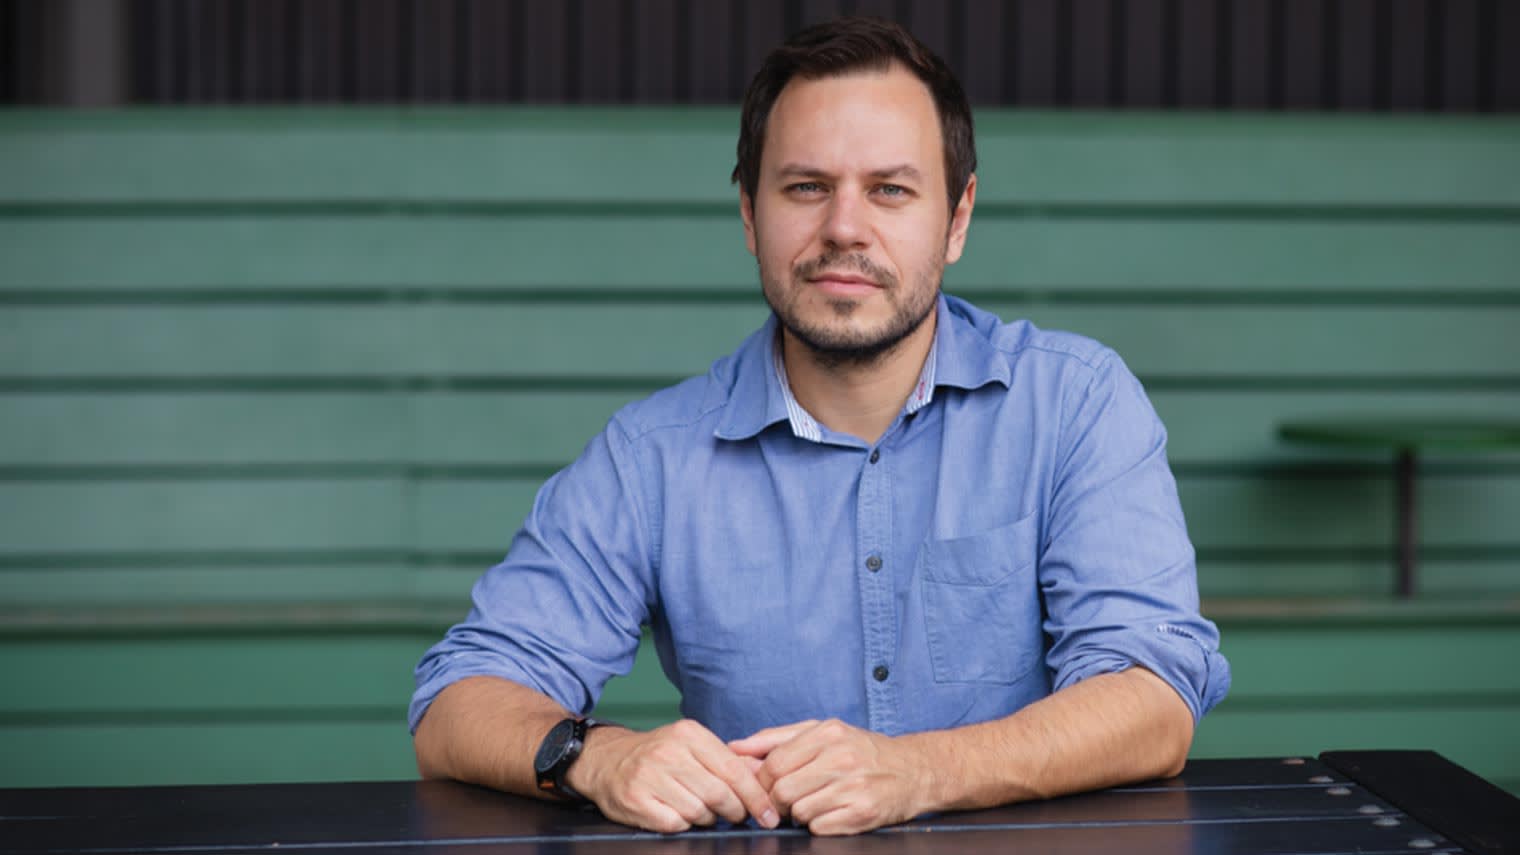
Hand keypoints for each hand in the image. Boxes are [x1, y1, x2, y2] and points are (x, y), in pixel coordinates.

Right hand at [567, 719, 779, 833]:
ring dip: (707, 818)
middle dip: (736, 811)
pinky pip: (675, 823)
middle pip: (720, 794)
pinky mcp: (636, 801)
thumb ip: (727, 759)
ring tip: (700, 809)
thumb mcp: (692, 745)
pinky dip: (683, 824)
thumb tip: (764, 776)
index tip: (769, 814)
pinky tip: (678, 813)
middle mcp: (669, 753)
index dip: (756, 796)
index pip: (734, 769)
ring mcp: (650, 777)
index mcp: (689, 734)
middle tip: (737, 815)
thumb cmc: (658, 755)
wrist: (606, 760)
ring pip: (699, 812)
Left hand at [729, 719, 931, 835]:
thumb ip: (776, 739)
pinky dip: (818, 824)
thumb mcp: (822, 732)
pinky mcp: (863, 813)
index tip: (766, 787)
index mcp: (828, 734)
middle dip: (777, 801)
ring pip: (798, 811)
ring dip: (799, 813)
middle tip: (786, 801)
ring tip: (815, 802)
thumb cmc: (862, 751)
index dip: (761, 781)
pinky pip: (819, 827)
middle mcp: (842, 758)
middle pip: (782, 790)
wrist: (913, 771)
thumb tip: (735, 748)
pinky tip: (831, 812)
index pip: (774, 763)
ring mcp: (854, 787)